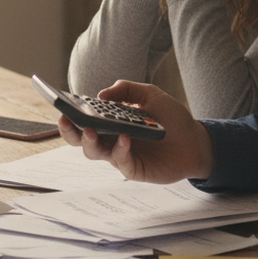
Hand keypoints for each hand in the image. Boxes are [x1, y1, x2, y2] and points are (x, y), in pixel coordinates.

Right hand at [58, 80, 214, 183]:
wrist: (195, 141)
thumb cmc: (172, 118)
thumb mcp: (150, 95)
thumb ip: (127, 89)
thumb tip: (101, 94)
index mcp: (111, 121)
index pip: (85, 118)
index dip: (71, 113)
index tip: (62, 104)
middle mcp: (111, 138)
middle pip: (81, 139)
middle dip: (69, 131)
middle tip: (66, 120)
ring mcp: (120, 154)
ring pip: (95, 152)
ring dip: (90, 142)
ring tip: (92, 131)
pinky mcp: (133, 169)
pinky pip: (120, 161)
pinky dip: (119, 150)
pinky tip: (125, 138)